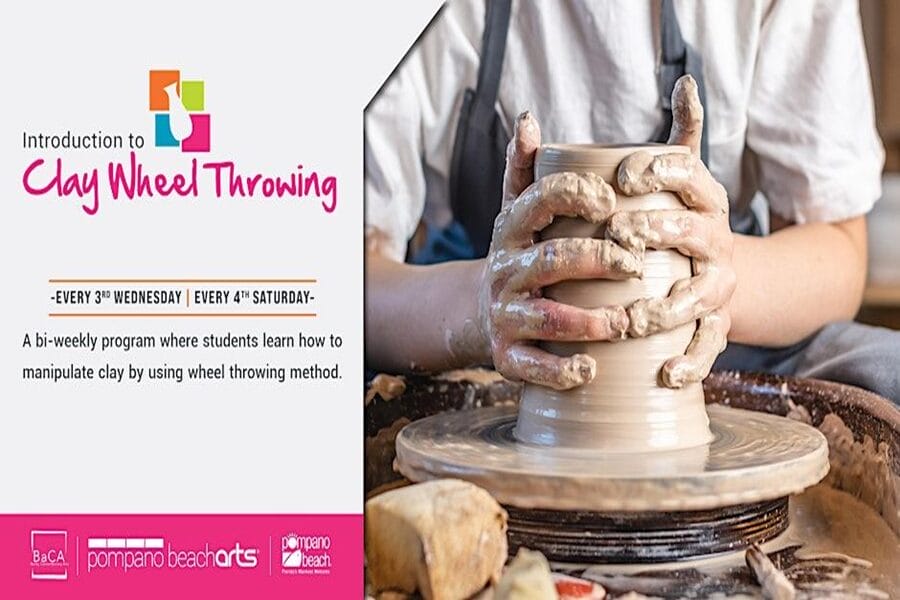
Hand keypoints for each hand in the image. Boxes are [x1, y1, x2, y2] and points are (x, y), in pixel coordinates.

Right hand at [481, 112, 639, 389]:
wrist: (480, 316)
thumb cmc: (521, 257)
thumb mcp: (518, 212)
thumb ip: (526, 169)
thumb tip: (527, 118)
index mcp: (511, 229)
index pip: (539, 201)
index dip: (576, 196)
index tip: (614, 200)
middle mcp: (505, 270)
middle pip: (552, 260)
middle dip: (596, 260)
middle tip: (634, 264)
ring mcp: (504, 314)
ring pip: (546, 317)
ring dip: (588, 322)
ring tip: (626, 323)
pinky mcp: (506, 356)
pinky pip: (532, 366)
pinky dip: (561, 370)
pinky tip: (591, 370)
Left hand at [607, 75, 735, 387]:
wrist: (711, 275)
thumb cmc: (674, 223)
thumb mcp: (675, 180)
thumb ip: (676, 136)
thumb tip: (686, 81)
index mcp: (701, 200)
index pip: (689, 173)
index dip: (658, 170)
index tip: (620, 174)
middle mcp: (714, 240)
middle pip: (695, 232)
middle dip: (658, 232)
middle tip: (619, 235)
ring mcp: (717, 286)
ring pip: (702, 296)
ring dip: (667, 307)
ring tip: (632, 318)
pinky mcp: (715, 325)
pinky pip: (708, 346)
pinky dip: (690, 362)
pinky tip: (665, 374)